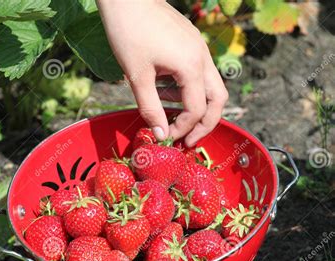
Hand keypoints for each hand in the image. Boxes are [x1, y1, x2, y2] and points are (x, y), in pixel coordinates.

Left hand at [97, 0, 227, 146]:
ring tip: (172, 116)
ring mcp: (199, 49)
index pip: (196, 110)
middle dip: (205, 124)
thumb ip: (151, 109)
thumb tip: (161, 135)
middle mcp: (202, 57)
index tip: (166, 139)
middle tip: (187, 140)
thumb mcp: (138, 76)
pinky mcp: (192, 43)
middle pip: (218, 100)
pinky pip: (200, 73)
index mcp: (191, 66)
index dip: (182, 129)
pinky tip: (166, 91)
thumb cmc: (128, 33)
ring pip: (212, 87)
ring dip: (197, 107)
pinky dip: (189, 89)